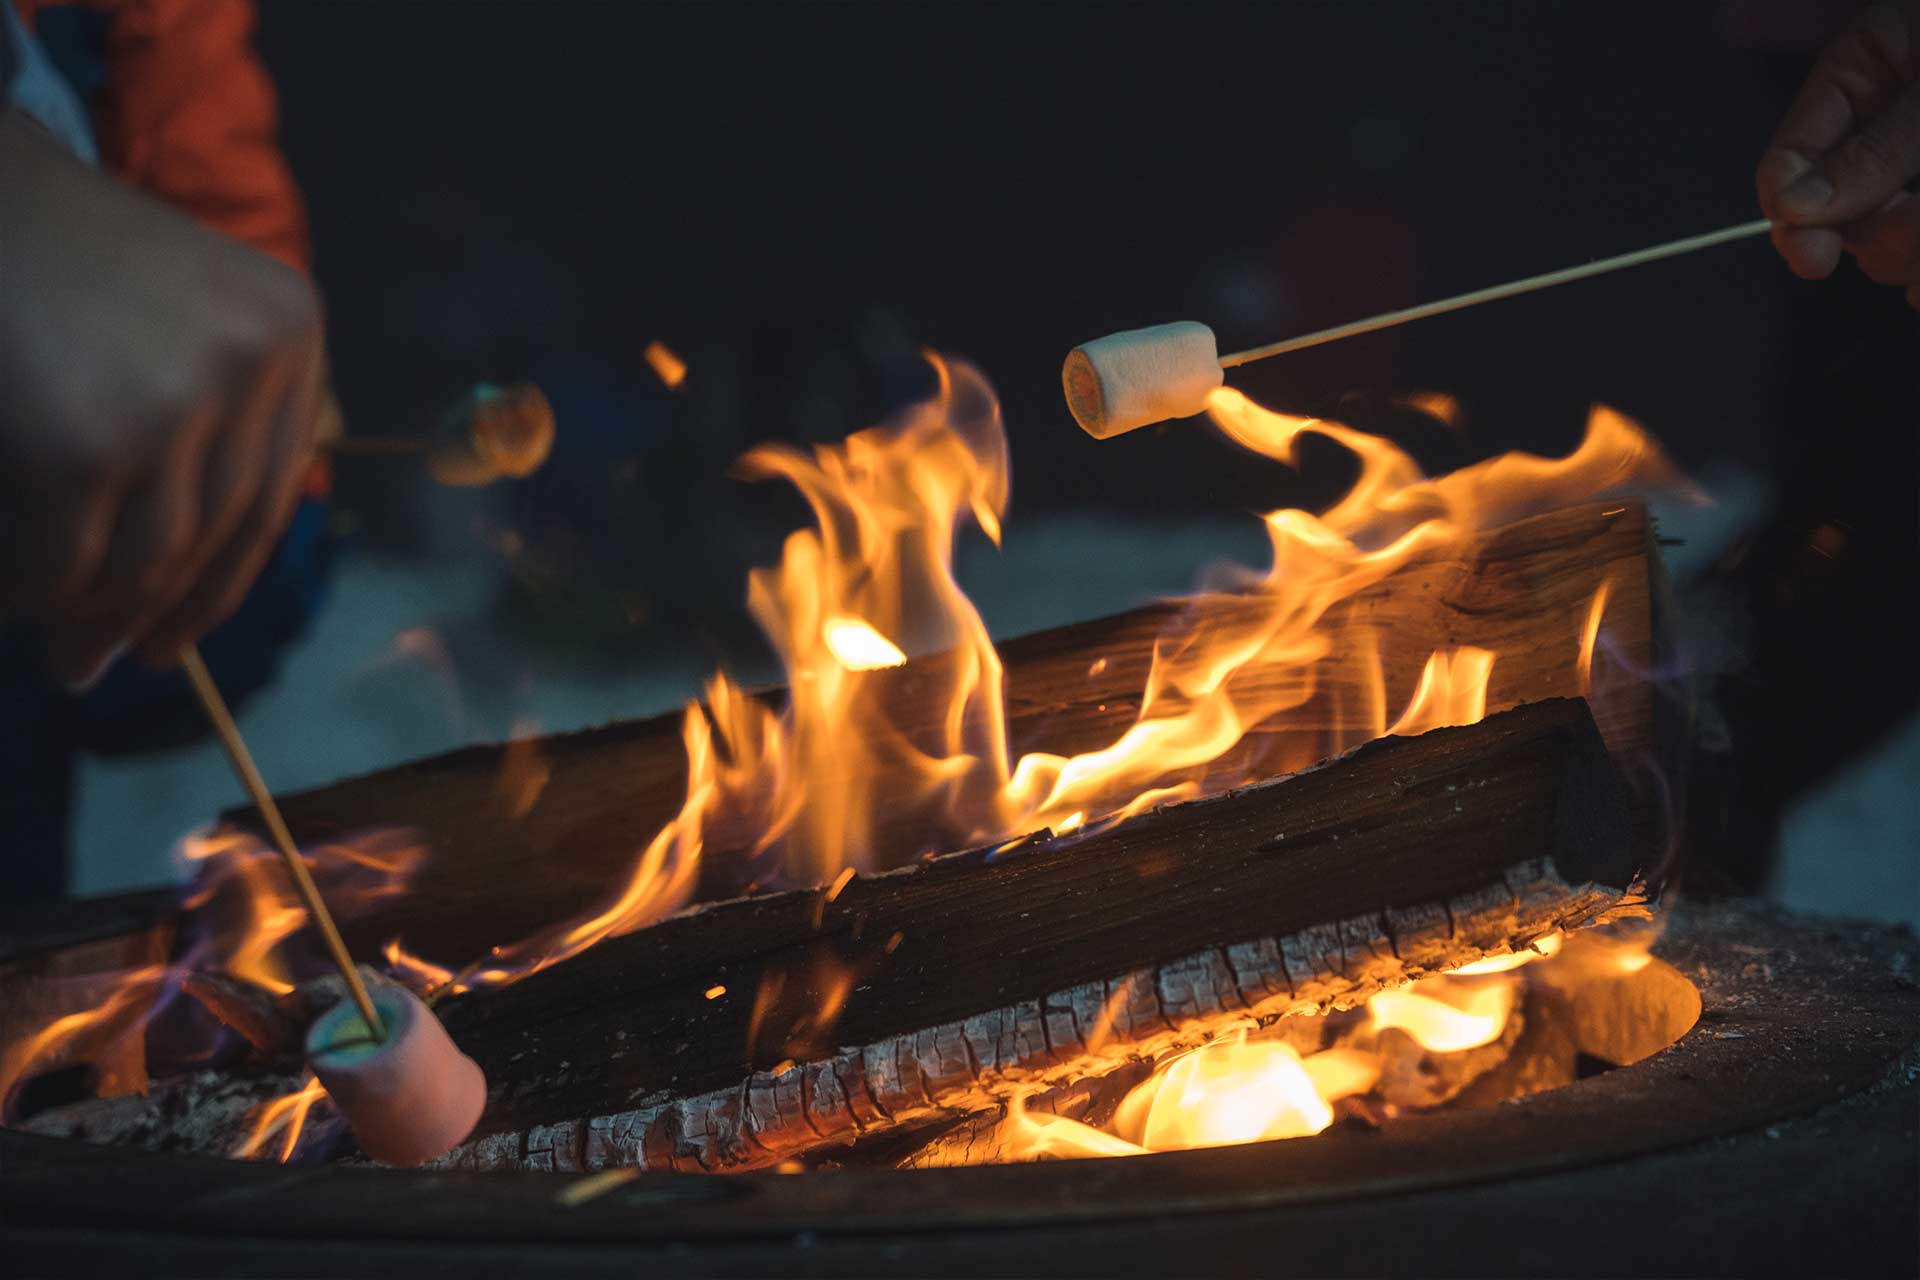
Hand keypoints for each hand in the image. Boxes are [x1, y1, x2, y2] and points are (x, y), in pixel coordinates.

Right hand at [0, 109, 325, 685]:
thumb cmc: (60, 254)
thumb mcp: (187, 313)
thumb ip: (223, 416)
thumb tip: (205, 577)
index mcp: (294, 327)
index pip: (272, 487)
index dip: (227, 574)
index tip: (183, 626)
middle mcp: (257, 362)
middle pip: (221, 532)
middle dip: (163, 614)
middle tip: (111, 663)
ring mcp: (179, 404)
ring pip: (155, 561)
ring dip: (100, 619)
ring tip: (62, 650)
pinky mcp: (91, 446)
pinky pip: (73, 561)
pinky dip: (39, 595)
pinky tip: (13, 604)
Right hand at [1757, 1, 1919, 307]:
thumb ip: (1873, 147)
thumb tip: (1795, 210)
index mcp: (1865, 68)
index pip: (1791, 159)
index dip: (1794, 214)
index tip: (1814, 257)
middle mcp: (1889, 119)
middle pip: (1841, 212)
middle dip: (1869, 236)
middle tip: (1908, 227)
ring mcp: (1919, 165)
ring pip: (1889, 240)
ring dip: (1907, 253)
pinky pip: (1917, 253)